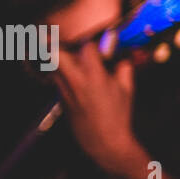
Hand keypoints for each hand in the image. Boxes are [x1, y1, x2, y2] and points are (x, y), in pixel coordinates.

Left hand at [52, 41, 138, 174]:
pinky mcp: (60, 99)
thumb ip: (124, 67)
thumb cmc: (118, 114)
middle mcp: (75, 80)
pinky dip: (61, 71)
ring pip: (52, 66)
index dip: (91, 39)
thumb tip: (122, 55)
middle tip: (62, 37)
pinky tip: (72, 72)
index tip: (98, 38)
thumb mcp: (127, 88)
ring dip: (58, 56)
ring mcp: (64, 90)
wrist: (103, 141)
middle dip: (57, 42)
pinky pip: (57, 78)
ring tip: (66, 52)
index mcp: (94, 76)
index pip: (85, 46)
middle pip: (56, 53)